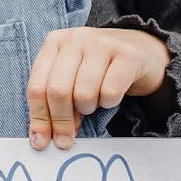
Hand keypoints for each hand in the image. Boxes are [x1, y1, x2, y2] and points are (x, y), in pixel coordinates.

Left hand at [26, 27, 170, 150]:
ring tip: (94, 103)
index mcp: (55, 42)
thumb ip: (55, 101)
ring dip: (88, 108)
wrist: (143, 50)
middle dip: (61, 122)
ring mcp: (102, 44)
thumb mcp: (71, 77)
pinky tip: (111, 95)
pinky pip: (110, 92)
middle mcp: (75, 39)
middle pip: (58, 91)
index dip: (39, 118)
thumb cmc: (100, 69)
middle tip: (67, 139)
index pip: (37, 86)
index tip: (41, 142)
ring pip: (84, 93)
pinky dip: (109, 102)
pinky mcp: (127, 55)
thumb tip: (42, 137)